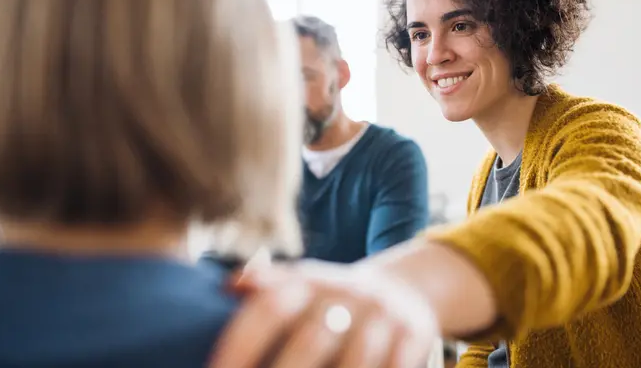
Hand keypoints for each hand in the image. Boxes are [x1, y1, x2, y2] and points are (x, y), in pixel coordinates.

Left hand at [210, 260, 439, 367]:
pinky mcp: (414, 334)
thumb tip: (226, 286)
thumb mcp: (300, 285)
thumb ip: (265, 287)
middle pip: (311, 340)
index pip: (268, 308)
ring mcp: (382, 314)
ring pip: (355, 363)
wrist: (401, 290)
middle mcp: (345, 292)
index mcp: (307, 281)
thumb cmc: (330, 301)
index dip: (239, 345)